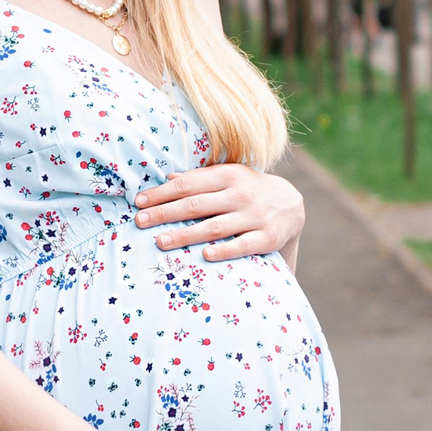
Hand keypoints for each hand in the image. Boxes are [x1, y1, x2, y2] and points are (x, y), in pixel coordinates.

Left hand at [133, 164, 304, 261]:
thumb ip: (199, 178)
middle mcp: (240, 194)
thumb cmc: (248, 190)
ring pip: (215, 227)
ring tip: (161, 242)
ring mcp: (254, 216)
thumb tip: (167, 178)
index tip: (139, 202)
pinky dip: (224, 250)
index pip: (188, 184)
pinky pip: (243, 245)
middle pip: (196, 205)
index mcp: (228, 175)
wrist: (292, 204)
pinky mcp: (267, 237)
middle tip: (139, 222)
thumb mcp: (228, 176)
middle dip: (165, 213)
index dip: (162, 193)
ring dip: (186, 235)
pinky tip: (205, 255)